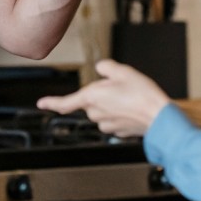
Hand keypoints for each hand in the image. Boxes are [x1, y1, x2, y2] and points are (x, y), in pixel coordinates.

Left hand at [37, 58, 168, 137]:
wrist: (159, 117)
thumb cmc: (142, 94)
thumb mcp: (123, 71)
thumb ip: (107, 68)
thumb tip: (101, 69)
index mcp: (92, 97)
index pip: (66, 103)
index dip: (52, 102)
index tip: (41, 103)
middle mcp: (96, 113)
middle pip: (90, 102)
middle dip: (102, 94)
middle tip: (122, 87)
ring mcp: (107, 124)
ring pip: (103, 112)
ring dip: (112, 104)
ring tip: (131, 97)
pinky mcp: (118, 132)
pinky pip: (114, 120)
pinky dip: (121, 114)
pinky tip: (134, 108)